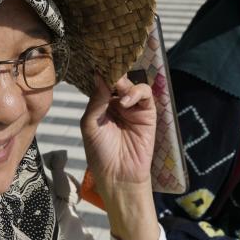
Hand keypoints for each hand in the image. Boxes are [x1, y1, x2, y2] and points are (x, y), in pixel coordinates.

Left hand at [80, 74, 158, 239]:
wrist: (119, 176)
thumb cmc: (100, 153)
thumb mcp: (91, 124)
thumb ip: (96, 100)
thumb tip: (99, 75)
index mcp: (101, 105)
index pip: (103, 83)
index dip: (101, 73)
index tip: (97, 62)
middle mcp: (117, 104)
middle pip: (118, 80)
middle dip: (114, 74)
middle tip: (109, 69)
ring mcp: (134, 108)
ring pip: (133, 84)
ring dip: (125, 83)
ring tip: (119, 91)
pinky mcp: (148, 114)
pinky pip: (146, 95)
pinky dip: (136, 93)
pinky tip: (126, 102)